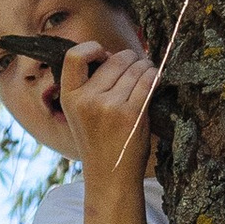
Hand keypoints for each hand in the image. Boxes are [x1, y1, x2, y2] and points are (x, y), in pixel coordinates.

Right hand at [61, 34, 158, 181]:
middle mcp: (87, 99)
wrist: (110, 175)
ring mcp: (110, 106)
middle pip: (114, 60)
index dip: (92, 48)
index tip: (105, 54)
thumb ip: (90, 84)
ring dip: (145, 65)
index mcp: (69, 96)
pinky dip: (154, 76)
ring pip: (134, 68)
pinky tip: (154, 78)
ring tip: (147, 70)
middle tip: (136, 63)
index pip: (75, 56)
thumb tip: (115, 55)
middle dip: (129, 58)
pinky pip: (148, 82)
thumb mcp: (80, 112)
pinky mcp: (132, 114)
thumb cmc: (99, 140)